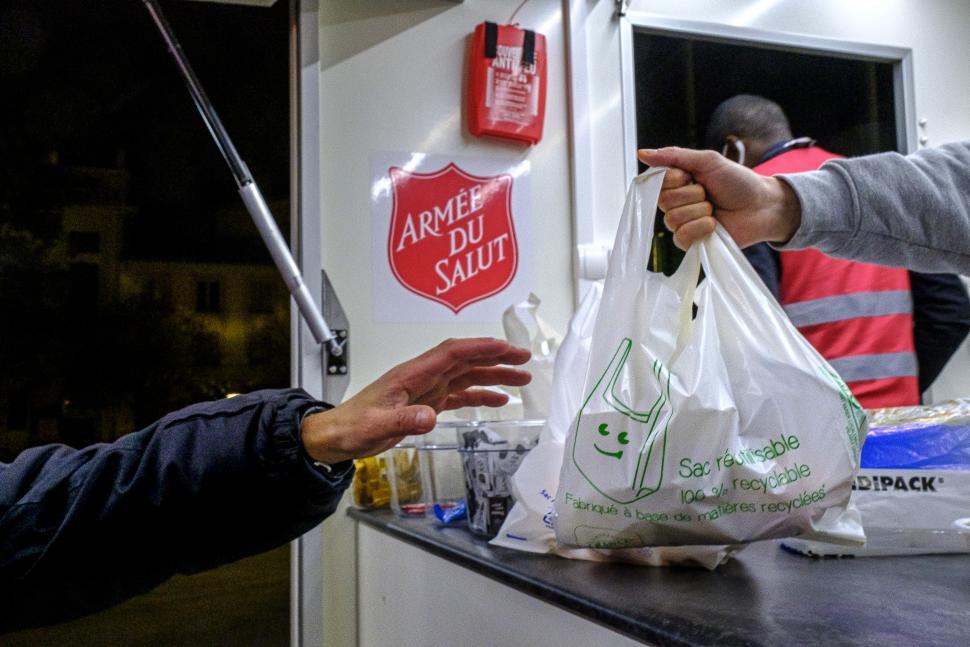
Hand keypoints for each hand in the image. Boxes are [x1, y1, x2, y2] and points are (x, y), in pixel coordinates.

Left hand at [301, 338, 530, 464]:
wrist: (336, 436)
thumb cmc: (351, 427)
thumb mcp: (376, 426)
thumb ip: (404, 420)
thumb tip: (430, 416)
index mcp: (412, 374)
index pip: (452, 353)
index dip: (481, 347)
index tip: (506, 347)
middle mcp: (422, 377)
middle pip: (466, 360)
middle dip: (496, 357)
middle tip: (524, 359)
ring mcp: (426, 389)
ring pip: (466, 376)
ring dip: (494, 375)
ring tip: (521, 379)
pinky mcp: (426, 404)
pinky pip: (459, 395)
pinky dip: (480, 396)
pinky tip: (497, 401)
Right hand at [638, 147, 801, 249]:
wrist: (762, 206)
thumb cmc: (739, 182)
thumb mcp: (708, 161)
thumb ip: (674, 156)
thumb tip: (642, 153)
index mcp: (678, 183)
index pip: (658, 183)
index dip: (676, 180)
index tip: (694, 177)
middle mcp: (677, 203)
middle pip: (664, 202)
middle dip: (692, 195)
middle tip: (709, 194)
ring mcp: (683, 223)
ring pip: (672, 219)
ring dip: (699, 212)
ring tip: (714, 210)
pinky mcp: (691, 242)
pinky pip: (681, 237)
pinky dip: (700, 228)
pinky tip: (713, 225)